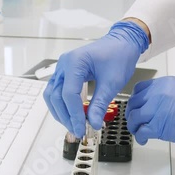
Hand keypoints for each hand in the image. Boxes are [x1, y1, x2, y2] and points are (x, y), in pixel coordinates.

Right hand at [43, 21, 149, 136]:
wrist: (121, 43)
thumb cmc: (118, 56)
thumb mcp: (112, 82)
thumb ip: (100, 104)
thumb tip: (93, 123)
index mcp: (75, 62)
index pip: (68, 94)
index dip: (74, 114)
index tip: (82, 129)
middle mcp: (64, 64)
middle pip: (56, 96)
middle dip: (66, 116)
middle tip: (78, 131)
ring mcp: (62, 69)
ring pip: (52, 95)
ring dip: (60, 113)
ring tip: (74, 125)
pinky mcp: (65, 74)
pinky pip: (56, 92)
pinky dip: (62, 106)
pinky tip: (72, 115)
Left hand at [126, 76, 174, 151]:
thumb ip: (165, 98)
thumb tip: (152, 109)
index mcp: (165, 83)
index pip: (139, 89)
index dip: (135, 101)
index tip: (135, 108)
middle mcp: (158, 93)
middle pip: (134, 103)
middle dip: (132, 114)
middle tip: (135, 123)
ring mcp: (157, 108)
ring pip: (134, 117)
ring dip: (134, 127)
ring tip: (140, 132)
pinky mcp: (158, 125)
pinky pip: (140, 131)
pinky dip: (140, 137)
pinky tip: (144, 140)